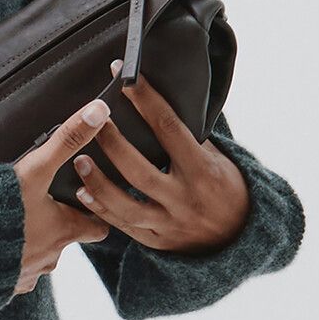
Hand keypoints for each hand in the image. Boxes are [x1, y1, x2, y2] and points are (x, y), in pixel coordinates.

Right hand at [12, 100, 114, 293]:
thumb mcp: (34, 169)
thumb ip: (66, 140)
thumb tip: (99, 111)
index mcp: (63, 231)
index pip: (97, 227)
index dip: (94, 214)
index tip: (85, 202)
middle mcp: (50, 257)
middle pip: (64, 242)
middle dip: (54, 227)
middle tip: (39, 207)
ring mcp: (25, 275)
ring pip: (36, 259)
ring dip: (28, 244)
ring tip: (10, 224)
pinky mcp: (0, 287)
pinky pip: (11, 275)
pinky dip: (5, 261)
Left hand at [66, 65, 250, 256]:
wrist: (239, 237)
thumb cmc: (226, 187)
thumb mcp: (219, 159)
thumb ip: (191, 138)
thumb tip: (159, 104)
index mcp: (203, 170)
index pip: (169, 128)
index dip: (146, 100)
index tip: (126, 78)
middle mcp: (184, 199)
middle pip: (140, 170)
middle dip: (113, 143)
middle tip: (92, 120)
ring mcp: (169, 223)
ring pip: (126, 205)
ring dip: (99, 182)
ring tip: (78, 159)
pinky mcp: (157, 241)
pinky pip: (124, 226)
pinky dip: (101, 209)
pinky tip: (82, 192)